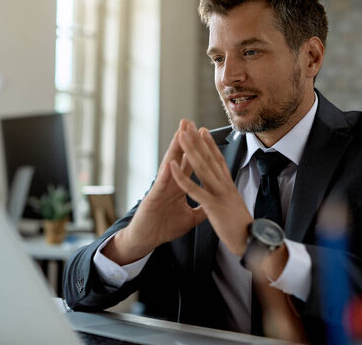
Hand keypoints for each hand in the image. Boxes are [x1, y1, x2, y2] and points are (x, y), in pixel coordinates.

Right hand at [103, 120, 206, 264]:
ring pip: (169, 165)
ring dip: (174, 149)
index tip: (204, 133)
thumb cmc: (164, 228)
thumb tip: (215, 204)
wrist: (146, 241)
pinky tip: (170, 163)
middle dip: (185, 140)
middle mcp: (170, 183)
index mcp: (179, 186)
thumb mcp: (189, 218)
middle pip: (179, 158)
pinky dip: (165, 174)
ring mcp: (161, 189)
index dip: (197, 149)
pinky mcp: (152, 199)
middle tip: (189, 121)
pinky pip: (160, 185)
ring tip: (179, 132)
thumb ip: (201, 209)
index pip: (189, 163)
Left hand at [170, 119, 251, 255]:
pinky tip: (172, 167)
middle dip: (198, 140)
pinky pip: (195, 190)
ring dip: (190, 150)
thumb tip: (227, 191)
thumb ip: (228, 196)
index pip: (218, 160)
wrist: (253, 242)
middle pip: (210, 158)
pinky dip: (182, 177)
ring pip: (202, 167)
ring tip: (181, 135)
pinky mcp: (213, 206)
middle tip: (188, 124)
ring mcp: (220, 194)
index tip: (202, 131)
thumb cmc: (243, 228)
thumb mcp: (234, 207)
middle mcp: (225, 185)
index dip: (210, 145)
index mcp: (228, 186)